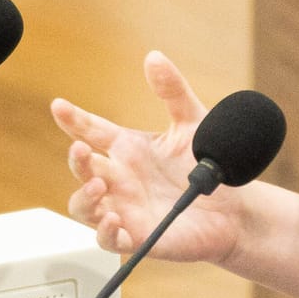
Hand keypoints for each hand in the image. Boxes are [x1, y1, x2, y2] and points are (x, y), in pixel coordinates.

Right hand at [51, 51, 244, 262]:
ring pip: (84, 208)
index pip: (91, 131)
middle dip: (76, 161)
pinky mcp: (139, 237)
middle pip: (82, 171)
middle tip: (82, 151)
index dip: (73, 119)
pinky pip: (109, 240)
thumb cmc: (211, 165)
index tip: (60, 106)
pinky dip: (106, 233)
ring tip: (99, 188)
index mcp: (129, 149)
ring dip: (84, 198)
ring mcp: (126, 210)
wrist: (238, 208)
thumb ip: (172, 91)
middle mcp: (121, 180)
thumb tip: (154, 57)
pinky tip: (115, 221)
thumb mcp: (192, 122)